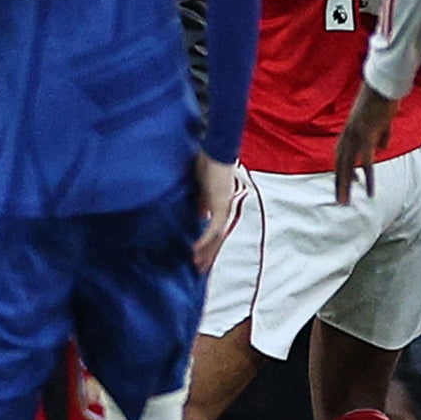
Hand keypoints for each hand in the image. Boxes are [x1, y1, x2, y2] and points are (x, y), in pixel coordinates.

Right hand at [192, 153, 237, 272]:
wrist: (215, 150)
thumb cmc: (206, 162)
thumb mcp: (200, 186)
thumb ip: (201, 201)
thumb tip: (200, 215)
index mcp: (220, 205)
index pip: (215, 230)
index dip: (208, 245)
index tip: (199, 256)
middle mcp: (225, 209)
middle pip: (219, 238)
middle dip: (209, 254)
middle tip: (200, 269)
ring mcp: (225, 208)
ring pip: (217, 238)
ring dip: (207, 252)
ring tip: (198, 265)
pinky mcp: (222, 206)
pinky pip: (213, 229)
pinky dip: (204, 241)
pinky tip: (195, 250)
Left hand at [335, 85, 396, 202]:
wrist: (385, 82)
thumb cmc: (385, 95)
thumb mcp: (382, 118)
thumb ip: (381, 133)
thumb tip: (381, 149)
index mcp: (351, 127)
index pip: (342, 152)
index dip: (342, 168)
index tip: (344, 182)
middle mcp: (350, 132)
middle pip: (341, 161)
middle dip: (340, 182)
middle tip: (340, 200)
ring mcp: (357, 134)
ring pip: (348, 165)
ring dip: (346, 185)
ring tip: (345, 201)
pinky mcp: (367, 135)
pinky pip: (366, 162)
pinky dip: (367, 178)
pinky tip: (368, 191)